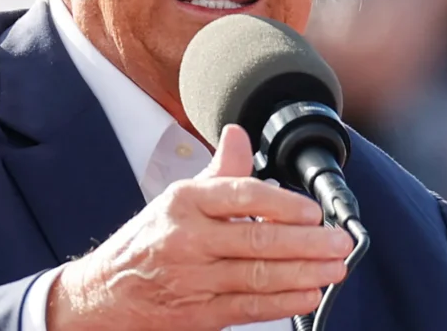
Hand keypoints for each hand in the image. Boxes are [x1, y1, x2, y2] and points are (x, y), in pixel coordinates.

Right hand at [47, 125, 353, 330]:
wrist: (107, 292)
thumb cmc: (149, 239)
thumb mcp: (177, 196)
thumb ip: (218, 169)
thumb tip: (239, 133)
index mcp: (185, 201)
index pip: (239, 195)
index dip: (282, 203)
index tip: (313, 210)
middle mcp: (188, 238)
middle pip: (256, 240)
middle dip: (306, 243)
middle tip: (339, 242)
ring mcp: (193, 278)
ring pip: (257, 276)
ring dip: (303, 273)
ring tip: (334, 268)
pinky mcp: (199, 312)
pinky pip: (248, 307)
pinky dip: (282, 303)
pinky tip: (308, 294)